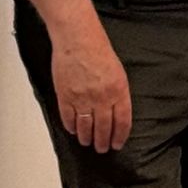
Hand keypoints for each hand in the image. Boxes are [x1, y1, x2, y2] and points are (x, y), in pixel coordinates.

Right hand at [53, 25, 132, 151]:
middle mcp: (101, 98)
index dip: (119, 136)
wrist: (78, 38)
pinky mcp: (65, 96)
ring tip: (87, 142)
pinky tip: (73, 130)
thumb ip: (118, 93)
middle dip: (103, 141)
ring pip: (85, 126)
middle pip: (103, 128)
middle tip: (101, 148)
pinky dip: (71, 126)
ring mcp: (82, 98)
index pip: (122, 122)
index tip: (117, 144)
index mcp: (118, 91)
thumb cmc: (98, 50)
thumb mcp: (118, 72)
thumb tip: (116, 112)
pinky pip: (68, 117)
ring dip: (87, 137)